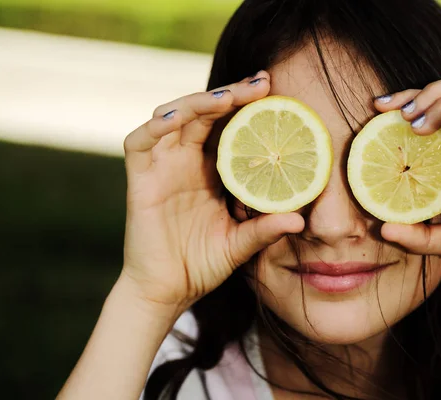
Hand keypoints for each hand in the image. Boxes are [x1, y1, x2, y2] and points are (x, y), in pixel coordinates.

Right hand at [121, 71, 303, 314]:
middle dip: (230, 94)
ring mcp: (161, 167)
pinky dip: (154, 127)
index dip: (246, 105)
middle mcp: (185, 160)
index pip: (227, 125)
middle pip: (204, 113)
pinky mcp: (140, 179)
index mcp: (210, 169)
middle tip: (261, 84)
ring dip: (197, 103)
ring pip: (173, 117)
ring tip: (228, 98)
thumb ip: (265, 229)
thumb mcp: (241, 243)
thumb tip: (301, 220)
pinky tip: (176, 119)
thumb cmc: (203, 264)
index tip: (274, 90)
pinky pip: (139, 143)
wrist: (168, 291)